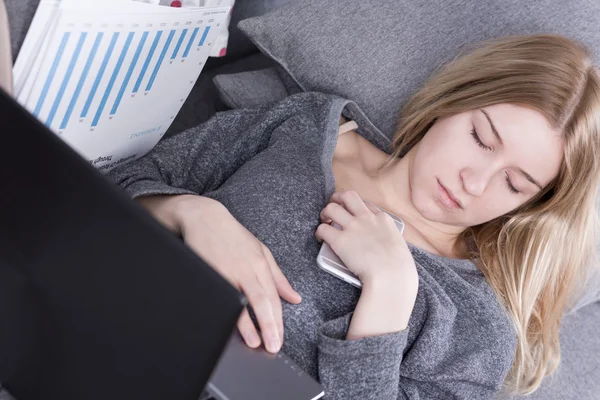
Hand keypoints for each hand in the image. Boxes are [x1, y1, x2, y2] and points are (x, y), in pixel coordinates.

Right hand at [137, 194, 300, 352]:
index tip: (279, 339)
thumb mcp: (261, 252)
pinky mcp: (211, 272)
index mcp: (261, 265)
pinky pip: (222, 296)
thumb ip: (278, 277)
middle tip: (273, 347)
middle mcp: (247, 269)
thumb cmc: (233, 236)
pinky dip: (228, 311)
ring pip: (243, 300)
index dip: (278, 321)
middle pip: (263, 301)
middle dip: (270, 326)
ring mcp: (228, 271)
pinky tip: (230, 323)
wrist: (205, 218)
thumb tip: (294, 297)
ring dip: (250, 324)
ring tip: (255, 341)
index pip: (274, 298)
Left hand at [315, 190, 416, 286]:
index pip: (366, 204)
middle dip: (338, 198)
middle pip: (348, 196)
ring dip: (325, 213)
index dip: (356, 207)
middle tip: (333, 208)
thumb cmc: (399, 267)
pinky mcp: (340, 241)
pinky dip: (319, 232)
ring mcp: (352, 228)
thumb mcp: (398, 243)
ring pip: (331, 207)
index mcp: (383, 219)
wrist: (391, 276)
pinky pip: (323, 229)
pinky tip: (320, 239)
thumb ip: (388, 237)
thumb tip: (381, 242)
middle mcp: (366, 218)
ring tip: (324, 221)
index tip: (352, 214)